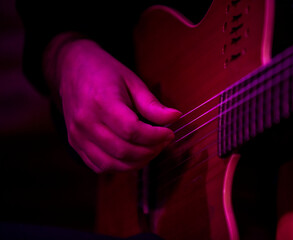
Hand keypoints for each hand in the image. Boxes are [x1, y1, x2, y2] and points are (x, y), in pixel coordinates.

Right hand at [44, 37, 180, 172]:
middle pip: (124, 150)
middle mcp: (86, 122)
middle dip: (150, 151)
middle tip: (163, 142)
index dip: (156, 137)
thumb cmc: (104, 72)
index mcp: (101, 102)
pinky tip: (132, 155)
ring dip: (137, 162)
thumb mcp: (132, 81)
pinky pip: (99, 166)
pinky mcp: (74, 143)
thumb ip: (152, 104)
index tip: (169, 133)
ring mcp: (77, 135)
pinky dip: (119, 166)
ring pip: (112, 163)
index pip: (133, 131)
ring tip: (151, 149)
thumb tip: (175, 117)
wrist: (71, 68)